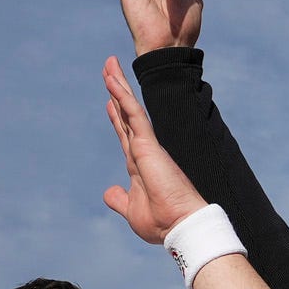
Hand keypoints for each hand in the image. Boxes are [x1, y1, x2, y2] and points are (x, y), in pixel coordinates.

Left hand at [100, 55, 210, 245]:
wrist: (180, 226)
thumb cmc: (161, 222)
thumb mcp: (131, 210)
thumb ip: (119, 199)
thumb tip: (109, 192)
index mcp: (139, 165)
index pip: (125, 134)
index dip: (116, 116)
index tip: (109, 100)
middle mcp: (143, 151)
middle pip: (125, 115)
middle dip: (117, 91)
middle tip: (109, 67)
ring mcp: (146, 146)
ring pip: (129, 108)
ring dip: (118, 85)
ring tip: (109, 63)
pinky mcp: (148, 145)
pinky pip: (132, 114)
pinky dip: (122, 97)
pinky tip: (112, 81)